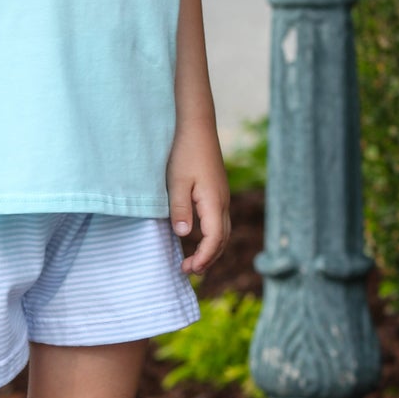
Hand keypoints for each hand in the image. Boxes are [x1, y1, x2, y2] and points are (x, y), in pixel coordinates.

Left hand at [167, 125, 230, 275]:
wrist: (197, 126)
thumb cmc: (184, 152)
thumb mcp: (176, 181)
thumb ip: (180, 208)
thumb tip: (183, 235)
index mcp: (214, 202)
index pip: (214, 239)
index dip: (204, 257)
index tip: (191, 269)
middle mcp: (222, 202)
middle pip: (222, 239)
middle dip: (209, 258)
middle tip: (189, 271)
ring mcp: (221, 196)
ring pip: (222, 230)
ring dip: (211, 249)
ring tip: (194, 261)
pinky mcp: (217, 191)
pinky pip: (219, 220)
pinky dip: (211, 236)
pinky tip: (197, 237)